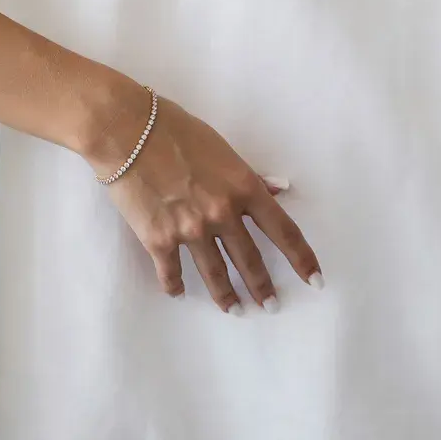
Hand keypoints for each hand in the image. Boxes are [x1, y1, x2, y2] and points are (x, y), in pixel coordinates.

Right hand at [81, 84, 322, 313]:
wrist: (126, 130)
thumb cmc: (174, 129)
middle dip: (263, 287)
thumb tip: (277, 189)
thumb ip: (248, 176)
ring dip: (226, 296)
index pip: (284, 231)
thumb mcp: (220, 147)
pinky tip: (178, 292)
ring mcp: (190, 231)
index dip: (302, 259)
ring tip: (234, 310)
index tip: (314, 280)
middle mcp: (222, 215)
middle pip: (251, 260)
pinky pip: (171, 272)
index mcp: (243, 188)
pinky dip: (175, 285)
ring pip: (215, 274)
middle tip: (270, 305)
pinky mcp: (158, 239)